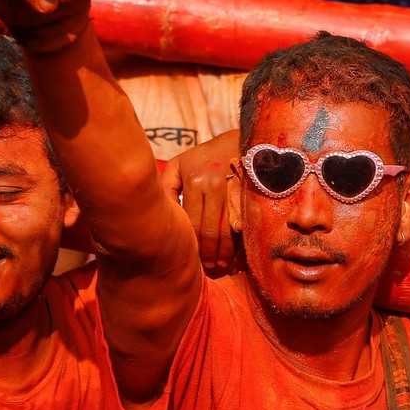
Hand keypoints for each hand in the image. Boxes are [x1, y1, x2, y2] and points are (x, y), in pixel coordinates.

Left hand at [162, 132, 241, 274]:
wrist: (243, 141)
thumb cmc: (205, 156)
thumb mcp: (180, 165)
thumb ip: (166, 187)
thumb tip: (159, 213)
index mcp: (194, 180)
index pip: (192, 223)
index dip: (193, 246)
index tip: (193, 260)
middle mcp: (214, 185)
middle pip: (210, 231)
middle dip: (209, 254)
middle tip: (209, 268)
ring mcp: (234, 189)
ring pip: (228, 232)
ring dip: (224, 253)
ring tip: (221, 266)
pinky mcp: (249, 194)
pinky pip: (242, 225)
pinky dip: (239, 244)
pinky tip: (236, 255)